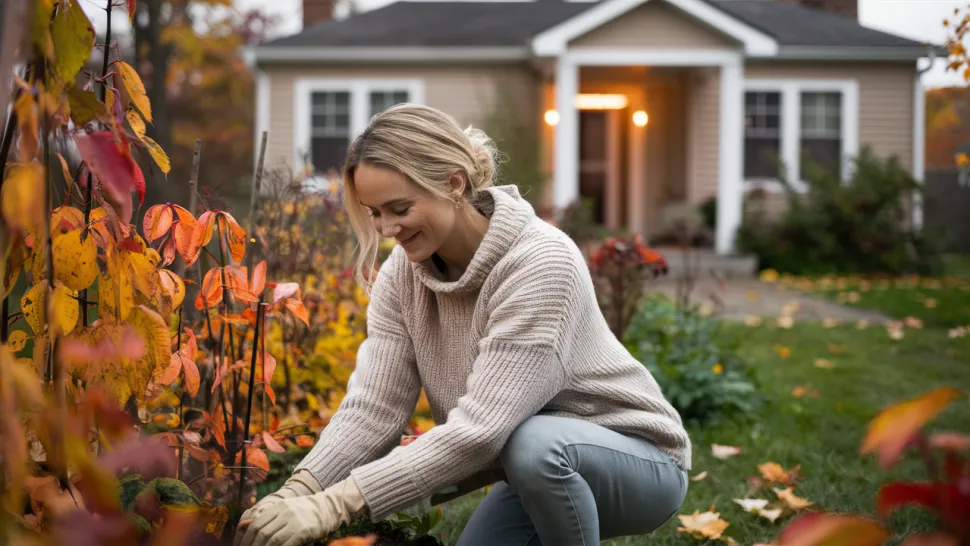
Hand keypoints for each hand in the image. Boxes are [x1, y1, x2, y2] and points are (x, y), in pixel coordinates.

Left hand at [236, 477, 366, 545]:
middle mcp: (285, 513)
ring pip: (272, 540)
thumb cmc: (306, 511)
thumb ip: (268, 516)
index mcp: (279, 507)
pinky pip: (286, 544)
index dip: (246, 538)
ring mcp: (295, 521)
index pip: (256, 524)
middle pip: (262, 532)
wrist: (330, 507)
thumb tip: (244, 525)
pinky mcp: (304, 531)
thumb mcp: (286, 509)